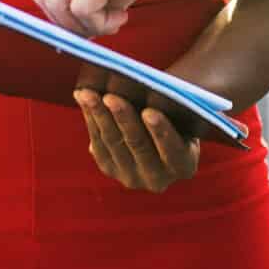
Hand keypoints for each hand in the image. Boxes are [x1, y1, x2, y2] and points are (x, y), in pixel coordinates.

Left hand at [75, 88, 199, 192]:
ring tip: (89, 93)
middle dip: (123, 118)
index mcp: (184, 166)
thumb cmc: (178, 116)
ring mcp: (132, 177)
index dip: (161, 132)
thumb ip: (173, 108)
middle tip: (111, 96)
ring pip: (113, 143)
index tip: (149, 111)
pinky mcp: (110, 169)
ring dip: (99, 115)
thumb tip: (148, 89)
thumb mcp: (184, 116)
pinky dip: (91, 118)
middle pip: (138, 145)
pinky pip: (98, 143)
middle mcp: (158, 179)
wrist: (162, 134)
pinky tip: (83, 98)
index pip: (173, 151)